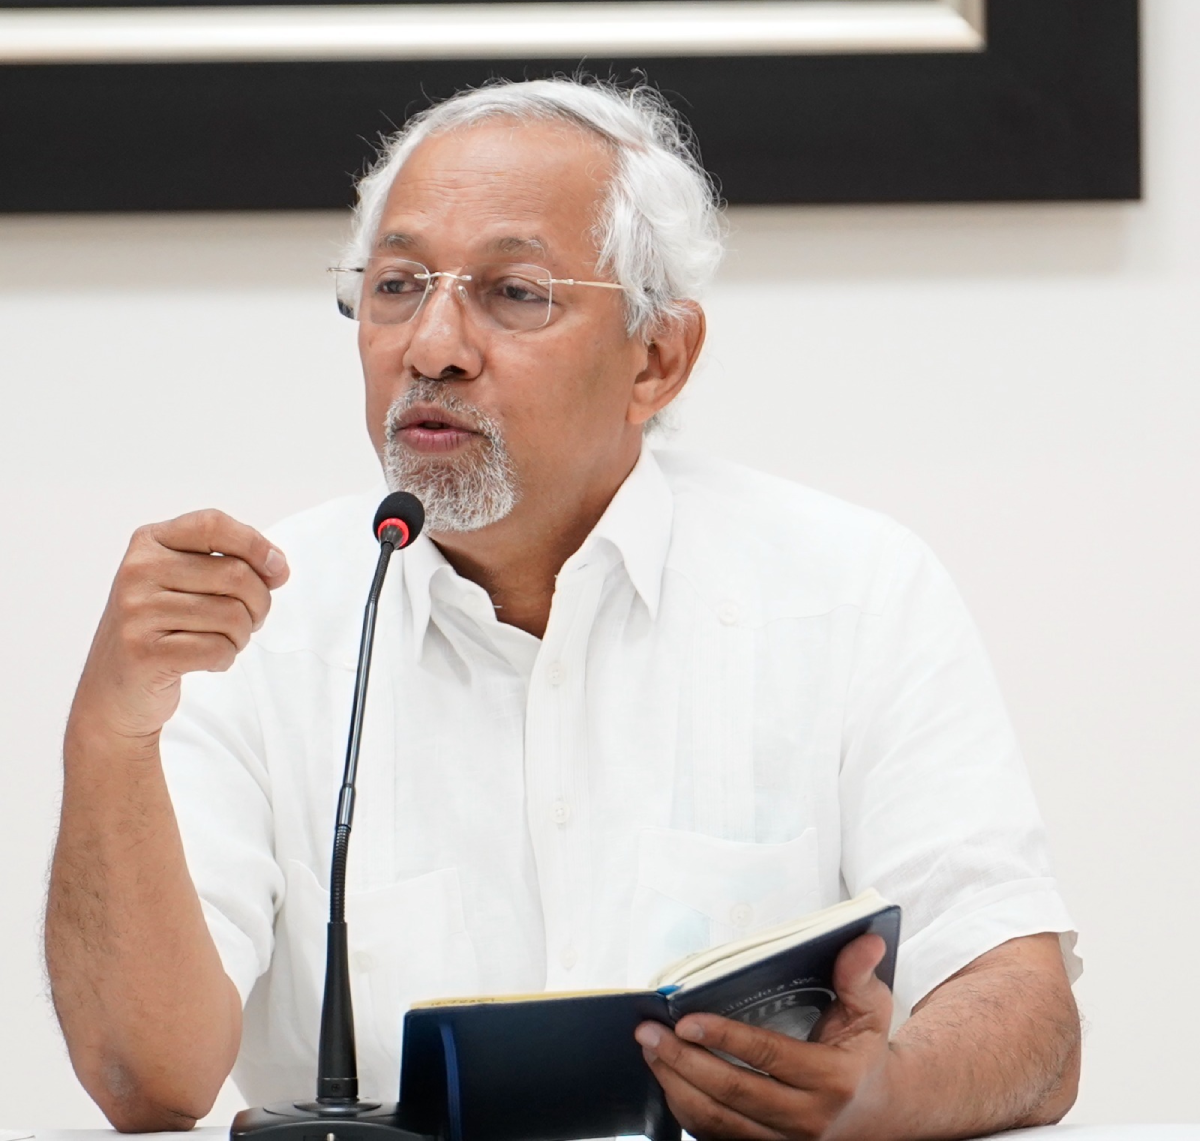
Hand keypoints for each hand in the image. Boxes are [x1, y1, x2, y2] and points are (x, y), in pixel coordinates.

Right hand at [70, 509, 288, 743]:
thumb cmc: (162, 630)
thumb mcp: (187, 583)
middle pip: (235, 574)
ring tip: (221, 641)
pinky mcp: (144, 651)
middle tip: (248, 620)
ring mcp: (137, 611)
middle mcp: (138, 570)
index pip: (213, 524)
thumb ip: (231, 565)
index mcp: (149, 542)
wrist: (115, 690)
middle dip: (258, 603)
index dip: (255, 544)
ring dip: (241, 636)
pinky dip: (225, 658)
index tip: (277, 570)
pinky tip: (206, 661)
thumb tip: (278, 566)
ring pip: (232, 615)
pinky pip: (217, 649)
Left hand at [635, 934, 894, 1140]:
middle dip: (683, 1060)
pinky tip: (669, 1080)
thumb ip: (859, 975)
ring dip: (676, 1085)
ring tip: (650, 1051)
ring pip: (719, 1121)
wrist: (881, 1113)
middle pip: (733, 1092)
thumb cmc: (864, 1053)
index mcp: (832, 1078)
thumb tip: (864, 939)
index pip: (768, 1056)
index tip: (686, 1020)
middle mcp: (808, 1119)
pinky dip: (687, 1111)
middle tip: (648, 1032)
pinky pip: (718, 1138)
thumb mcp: (872, 1010)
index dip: (724, 1037)